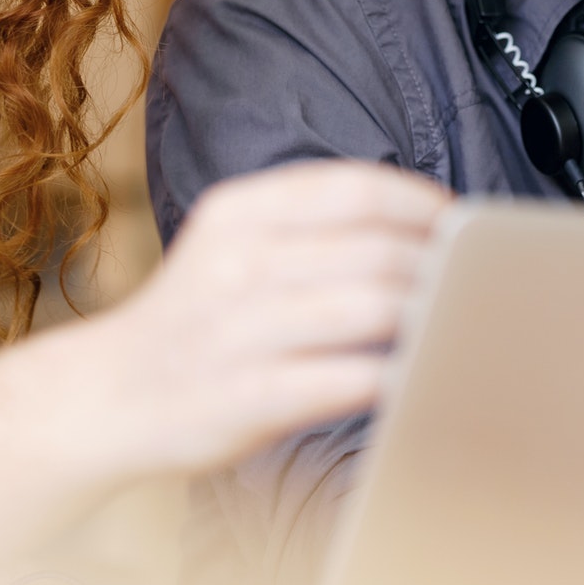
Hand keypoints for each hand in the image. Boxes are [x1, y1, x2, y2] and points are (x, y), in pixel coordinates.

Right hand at [94, 161, 449, 474]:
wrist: (109, 394)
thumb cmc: (195, 320)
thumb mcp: (230, 242)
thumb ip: (306, 225)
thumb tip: (416, 221)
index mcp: (238, 212)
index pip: (355, 188)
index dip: (422, 203)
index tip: (458, 223)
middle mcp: (238, 262)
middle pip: (375, 249)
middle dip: (438, 265)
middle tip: (474, 281)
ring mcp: (241, 331)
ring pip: (369, 307)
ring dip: (427, 314)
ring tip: (458, 322)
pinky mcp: (248, 396)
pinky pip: (347, 378)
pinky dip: (396, 375)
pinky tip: (422, 375)